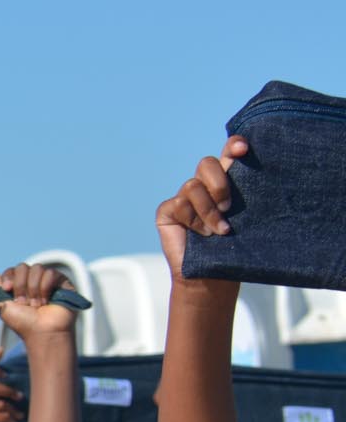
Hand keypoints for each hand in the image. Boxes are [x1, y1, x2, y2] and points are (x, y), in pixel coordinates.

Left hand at [0, 262, 77, 338]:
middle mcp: (33, 281)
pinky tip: (46, 301)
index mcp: (19, 286)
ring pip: (37, 268)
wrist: (42, 332)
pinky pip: (51, 273)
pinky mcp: (62, 282)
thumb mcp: (5, 307)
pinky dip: (45, 287)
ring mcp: (48, 280)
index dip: (8, 277)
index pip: (11, 270)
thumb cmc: (24, 323)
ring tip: (36, 305)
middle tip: (23, 302)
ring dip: (33, 288)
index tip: (7, 289)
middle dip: (20, 284)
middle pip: (22, 267)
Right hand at [155, 136, 247, 278]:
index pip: (228, 154)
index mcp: (225, 183)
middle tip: (229, 206)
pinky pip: (179, 204)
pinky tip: (200, 235)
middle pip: (207, 163)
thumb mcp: (246, 216)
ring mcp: (183, 198)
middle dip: (220, 182)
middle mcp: (203, 186)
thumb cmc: (234, 247)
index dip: (233, 146)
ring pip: (193, 186)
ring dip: (209, 211)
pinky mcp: (167, 211)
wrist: (212, 274)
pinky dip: (193, 220)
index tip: (244, 148)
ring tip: (219, 231)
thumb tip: (254, 167)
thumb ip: (247, 192)